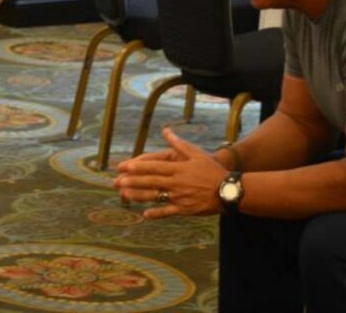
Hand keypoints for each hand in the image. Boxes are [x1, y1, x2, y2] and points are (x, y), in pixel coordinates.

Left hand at [113, 128, 227, 218]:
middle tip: (116, 182)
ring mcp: (180, 197)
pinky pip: (168, 212)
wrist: (229, 191)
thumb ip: (178, 144)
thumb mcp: (197, 153)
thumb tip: (165, 131)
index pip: (153, 167)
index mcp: (178, 168)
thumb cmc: (212, 170)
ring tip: (123, 196)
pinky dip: (156, 213)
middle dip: (131, 181)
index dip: (137, 167)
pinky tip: (144, 214)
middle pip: (150, 182)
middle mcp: (176, 183)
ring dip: (138, 196)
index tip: (123, 166)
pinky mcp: (185, 209)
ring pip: (155, 196)